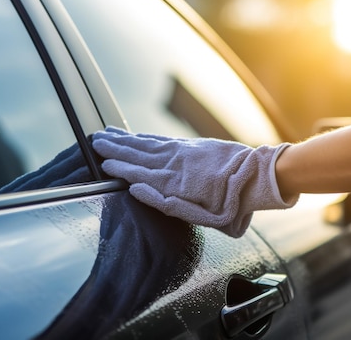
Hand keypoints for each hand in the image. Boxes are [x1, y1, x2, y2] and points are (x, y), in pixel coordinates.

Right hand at [92, 126, 296, 236]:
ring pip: (147, 144)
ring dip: (126, 139)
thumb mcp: (200, 216)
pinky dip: (146, 137)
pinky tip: (136, 135)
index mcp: (173, 182)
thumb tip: (136, 189)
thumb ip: (165, 203)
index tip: (102, 162)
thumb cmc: (229, 206)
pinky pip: (162, 139)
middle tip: (95, 141)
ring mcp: (182, 152)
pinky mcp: (192, 147)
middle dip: (115, 148)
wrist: (256, 178)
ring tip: (108, 133)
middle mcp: (174, 163)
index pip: (138, 172)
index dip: (119, 167)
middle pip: (139, 154)